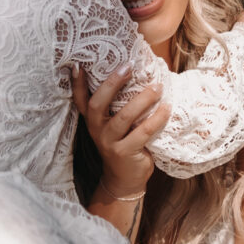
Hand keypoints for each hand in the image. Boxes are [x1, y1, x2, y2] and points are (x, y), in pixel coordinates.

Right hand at [73, 63, 162, 202]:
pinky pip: (143, 132)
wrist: (125, 179)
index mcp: (93, 120)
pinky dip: (156, 119)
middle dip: (112, 83)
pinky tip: (166, 108)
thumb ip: (117, 106)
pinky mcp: (124, 152)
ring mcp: (109, 142)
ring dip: (142, 100)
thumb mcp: (113, 125)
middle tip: (128, 67)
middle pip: (98, 104)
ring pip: (124, 117)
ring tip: (157, 87)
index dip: (77, 84)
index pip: (80, 100)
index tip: (78, 65)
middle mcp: (96, 129)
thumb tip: (138, 74)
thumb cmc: (124, 143)